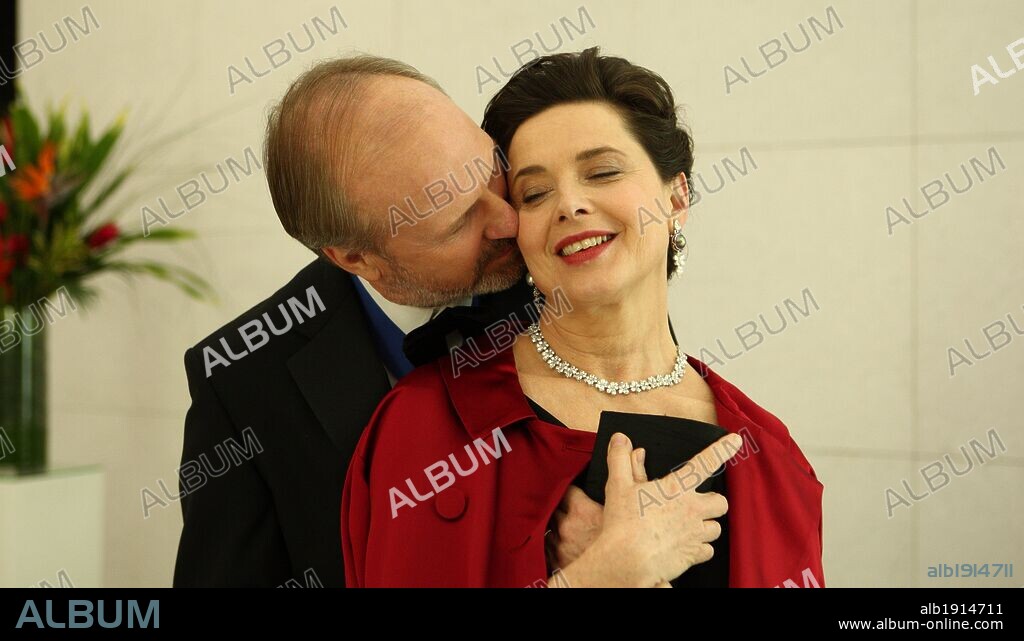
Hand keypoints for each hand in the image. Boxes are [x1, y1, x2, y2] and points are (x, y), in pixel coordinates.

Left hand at [546, 455, 672, 586]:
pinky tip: (559, 543)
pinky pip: (545, 548)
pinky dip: (551, 544)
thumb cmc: (630, 544)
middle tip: (568, 506)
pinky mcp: (556, 562)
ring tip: (563, 525)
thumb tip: (637, 452)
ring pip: (547, 527)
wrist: (622, 576)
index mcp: (581, 510)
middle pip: (554, 506)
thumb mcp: (635, 507)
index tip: (576, 489)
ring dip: (553, 524)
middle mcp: (566, 526)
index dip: (571, 487)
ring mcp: (558, 545)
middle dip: (560, 505)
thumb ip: (634, 475)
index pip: (567, 488)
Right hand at [585, 432, 739, 586]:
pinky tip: (688, 545)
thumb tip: (621, 439)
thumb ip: (620, 459)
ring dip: (707, 525)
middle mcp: (692, 509)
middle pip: (720, 502)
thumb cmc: (623, 522)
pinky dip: (701, 548)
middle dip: (712, 502)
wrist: (627, 561)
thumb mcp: (617, 485)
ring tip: (690, 524)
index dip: (722, 449)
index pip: (705, 463)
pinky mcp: (692, 555)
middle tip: (696, 502)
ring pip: (716, 527)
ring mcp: (695, 534)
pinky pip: (708, 550)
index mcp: (677, 488)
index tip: (735, 440)